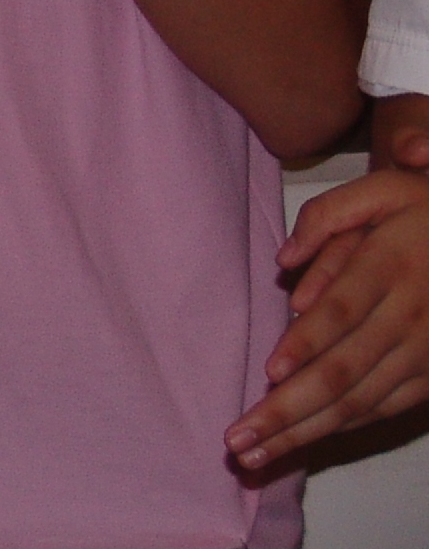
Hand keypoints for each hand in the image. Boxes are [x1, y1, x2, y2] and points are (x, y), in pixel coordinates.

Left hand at [227, 127, 428, 467]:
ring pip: (360, 403)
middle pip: (344, 372)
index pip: (342, 312)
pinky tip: (301, 442)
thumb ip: (328, 215)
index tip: (269, 373)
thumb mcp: (383, 192)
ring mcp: (425, 355)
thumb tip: (284, 261)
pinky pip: (383, 409)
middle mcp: (410, 320)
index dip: (307, 344)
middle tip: (237, 439)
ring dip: (306, 433)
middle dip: (287, 411)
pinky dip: (341, 428)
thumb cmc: (425, 212)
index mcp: (390, 268)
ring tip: (255, 454)